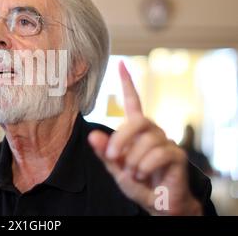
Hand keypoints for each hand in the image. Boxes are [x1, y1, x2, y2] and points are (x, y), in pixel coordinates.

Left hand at [87, 61, 201, 214]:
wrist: (157, 204)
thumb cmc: (136, 182)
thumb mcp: (115, 168)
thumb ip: (105, 152)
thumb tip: (93, 135)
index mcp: (136, 131)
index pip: (133, 102)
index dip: (127, 84)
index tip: (121, 65)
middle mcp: (152, 131)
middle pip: (137, 121)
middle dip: (121, 139)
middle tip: (114, 157)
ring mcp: (166, 142)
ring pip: (147, 140)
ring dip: (134, 160)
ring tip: (133, 173)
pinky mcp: (177, 155)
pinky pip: (159, 154)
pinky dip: (145, 166)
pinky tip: (143, 175)